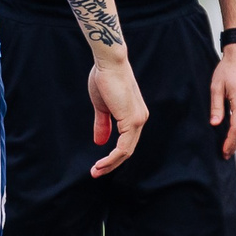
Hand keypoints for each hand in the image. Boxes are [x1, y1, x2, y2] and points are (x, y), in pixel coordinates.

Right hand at [86, 54, 149, 177]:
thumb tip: (100, 142)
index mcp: (134, 116)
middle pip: (128, 150)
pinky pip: (124, 147)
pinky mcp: (132, 120)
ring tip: (95, 171)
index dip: (112, 156)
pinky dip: (112, 158)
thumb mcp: (102, 107)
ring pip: (126, 152)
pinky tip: (101, 163)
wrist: (108, 63)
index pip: (126, 142)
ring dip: (110, 164)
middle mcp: (140, 119)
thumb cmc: (104, 79)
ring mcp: (138, 120)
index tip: (98, 165)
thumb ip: (103, 124)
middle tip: (95, 173)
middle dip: (111, 164)